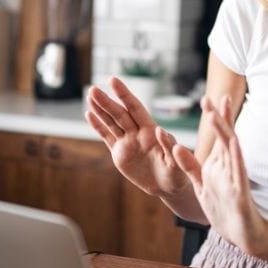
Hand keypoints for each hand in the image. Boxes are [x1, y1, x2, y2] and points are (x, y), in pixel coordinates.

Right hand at [85, 77, 189, 198]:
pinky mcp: (120, 154)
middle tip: (93, 89)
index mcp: (151, 131)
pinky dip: (98, 126)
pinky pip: (107, 137)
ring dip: (100, 110)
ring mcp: (128, 143)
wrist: (169, 187)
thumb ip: (168, 146)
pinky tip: (89, 114)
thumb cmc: (178, 173)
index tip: (113, 80)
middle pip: (119, 114)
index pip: (135, 108)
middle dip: (106, 102)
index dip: (124, 95)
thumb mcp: (177, 162)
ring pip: (111, 123)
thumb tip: (160, 130)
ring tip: (90, 96)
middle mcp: (137, 133)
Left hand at [172, 96, 267, 255]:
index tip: (208, 97)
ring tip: (216, 115)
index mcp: (218, 164)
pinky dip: (235, 159)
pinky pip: (237, 173)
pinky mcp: (240, 193)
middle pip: (224, 137)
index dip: (214, 116)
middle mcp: (228, 167)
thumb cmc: (223, 209)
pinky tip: (234, 144)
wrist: (243, 235)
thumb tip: (176, 148)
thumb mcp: (201, 185)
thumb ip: (189, 166)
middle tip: (211, 97)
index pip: (217, 136)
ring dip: (223, 132)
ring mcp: (235, 178)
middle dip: (218, 117)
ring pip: (230, 151)